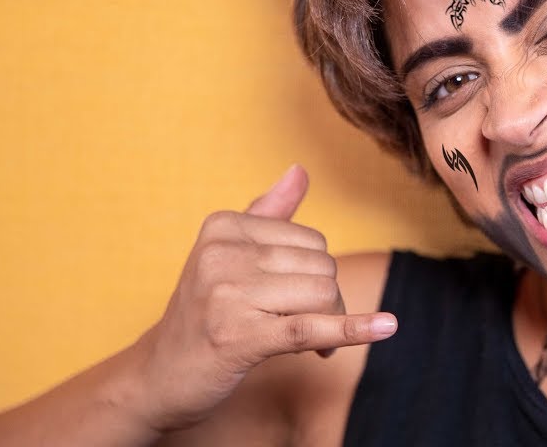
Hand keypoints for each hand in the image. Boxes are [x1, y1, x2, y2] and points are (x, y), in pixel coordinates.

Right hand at [132, 165, 397, 431]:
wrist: (161, 376)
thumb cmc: (206, 313)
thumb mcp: (229, 256)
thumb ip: (268, 213)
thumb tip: (300, 170)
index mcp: (223, 226)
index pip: (312, 239)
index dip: (317, 273)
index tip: (297, 299)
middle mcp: (221, 254)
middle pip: (323, 266)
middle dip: (328, 301)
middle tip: (305, 326)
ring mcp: (227, 295)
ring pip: (324, 295)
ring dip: (330, 325)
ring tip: (305, 341)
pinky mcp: (239, 337)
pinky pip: (313, 328)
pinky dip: (352, 330)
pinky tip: (385, 327)